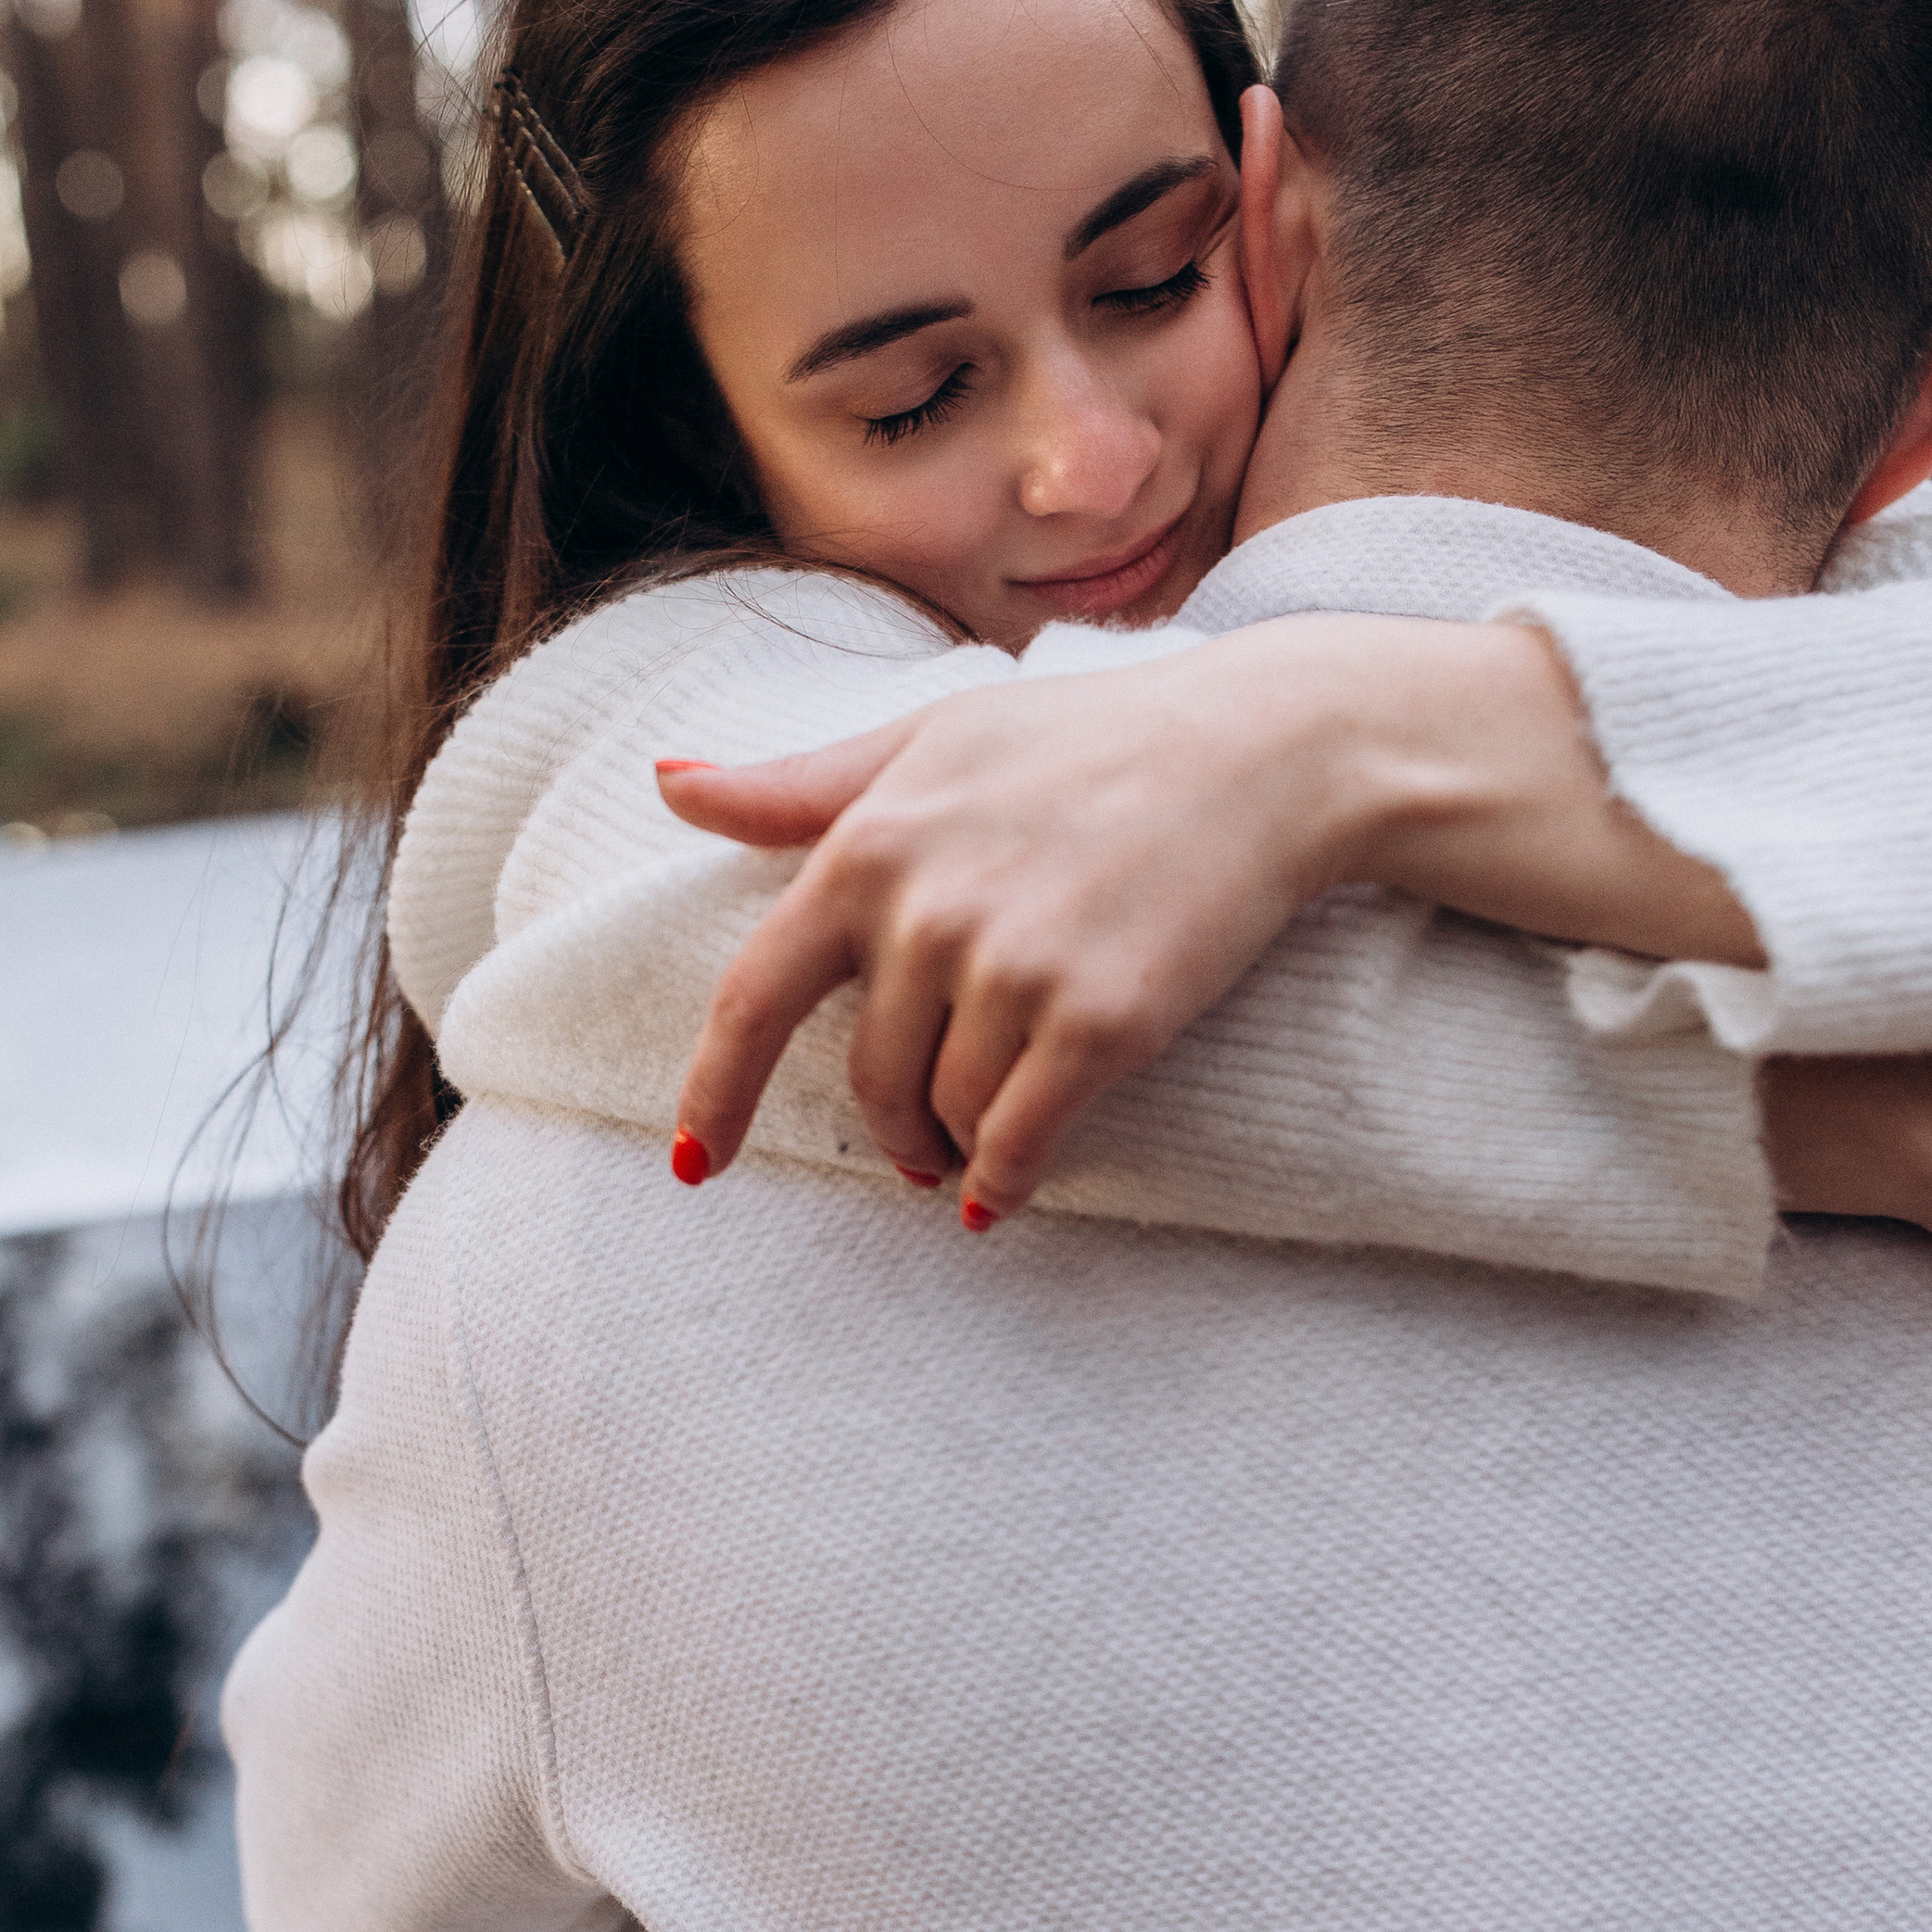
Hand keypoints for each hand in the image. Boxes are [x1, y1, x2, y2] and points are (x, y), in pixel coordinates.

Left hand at [656, 645, 1363, 1220]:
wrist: (1260, 753)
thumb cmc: (1088, 740)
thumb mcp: (930, 738)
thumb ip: (801, 785)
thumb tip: (671, 789)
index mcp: (868, 846)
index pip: (755, 998)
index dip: (716, 1092)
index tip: (695, 1163)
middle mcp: (928, 913)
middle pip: (870, 1079)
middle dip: (891, 1122)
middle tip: (920, 1137)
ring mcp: (1015, 970)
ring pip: (947, 1114)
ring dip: (956, 1145)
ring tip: (984, 1134)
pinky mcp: (1100, 1022)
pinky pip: (1020, 1142)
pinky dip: (1006, 1180)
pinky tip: (1004, 1192)